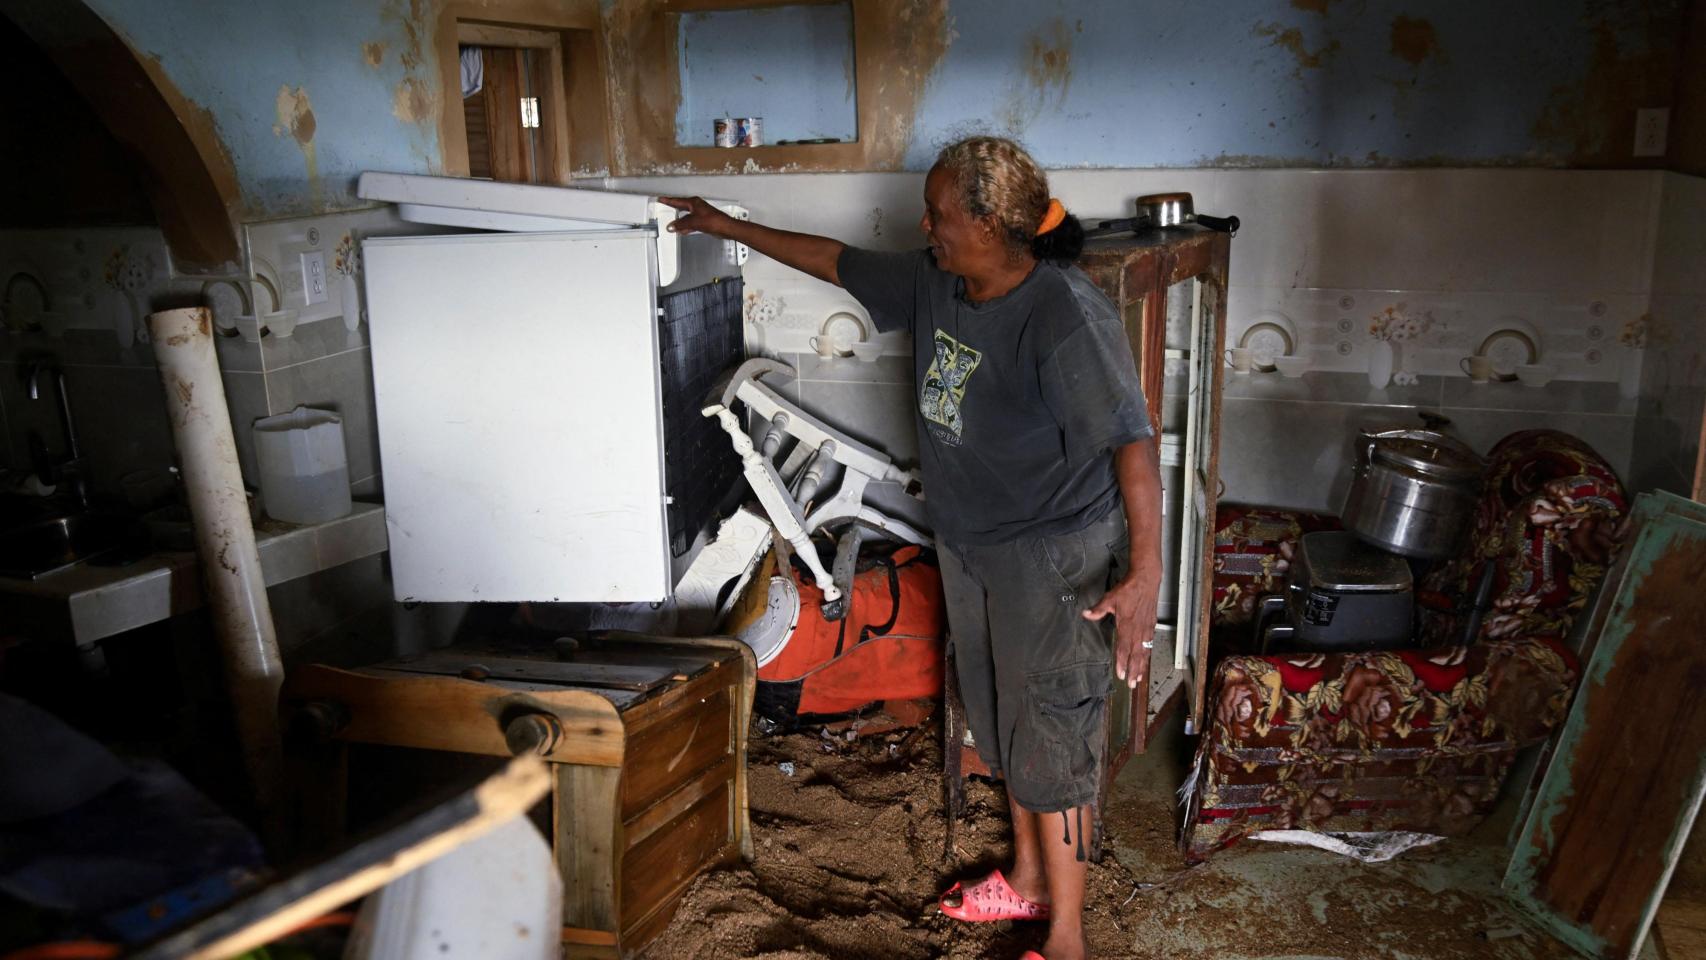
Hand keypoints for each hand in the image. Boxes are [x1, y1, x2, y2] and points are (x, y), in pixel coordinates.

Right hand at [659, 196, 736, 237]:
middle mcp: (697, 206)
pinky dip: (686, 226)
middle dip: (673, 210)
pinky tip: (682, 230)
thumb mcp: (693, 222)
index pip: (677, 201)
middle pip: (681, 207)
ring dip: (679, 221)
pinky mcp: (703, 221)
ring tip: (672, 223)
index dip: (668, 200)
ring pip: (686, 216)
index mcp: (693, 202)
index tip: (661, 199)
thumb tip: (672, 226)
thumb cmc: (714, 220)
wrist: (725, 228)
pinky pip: (691, 223)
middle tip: (665, 209)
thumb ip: (681, 224)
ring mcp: (700, 213)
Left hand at [1083, 569, 1159, 689]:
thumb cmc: (1128, 589)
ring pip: (1144, 651)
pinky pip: (1150, 644)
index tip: (1121, 674)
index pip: (1124, 648)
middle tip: (1131, 685)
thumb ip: (1099, 609)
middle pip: (1135, 654)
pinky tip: (1146, 661)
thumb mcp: (1110, 598)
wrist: (1146, 580)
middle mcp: (1138, 629)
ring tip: (1139, 678)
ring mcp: (1146, 628)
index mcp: (1127, 624)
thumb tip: (1085, 614)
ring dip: (1141, 666)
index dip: (1122, 662)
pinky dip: (1148, 655)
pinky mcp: (1152, 625)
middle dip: (1133, 671)